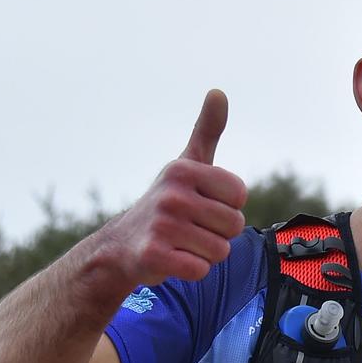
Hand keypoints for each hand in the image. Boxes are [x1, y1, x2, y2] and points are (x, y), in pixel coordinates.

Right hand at [90, 90, 248, 288]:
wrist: (121, 246)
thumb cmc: (166, 203)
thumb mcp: (187, 164)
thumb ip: (207, 130)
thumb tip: (218, 92)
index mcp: (184, 170)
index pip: (240, 195)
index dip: (227, 206)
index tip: (202, 205)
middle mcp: (171, 194)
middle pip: (233, 225)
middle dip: (218, 233)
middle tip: (190, 229)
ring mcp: (161, 226)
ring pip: (220, 250)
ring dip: (205, 253)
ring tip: (181, 244)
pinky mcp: (154, 256)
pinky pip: (201, 270)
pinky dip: (192, 270)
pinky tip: (173, 260)